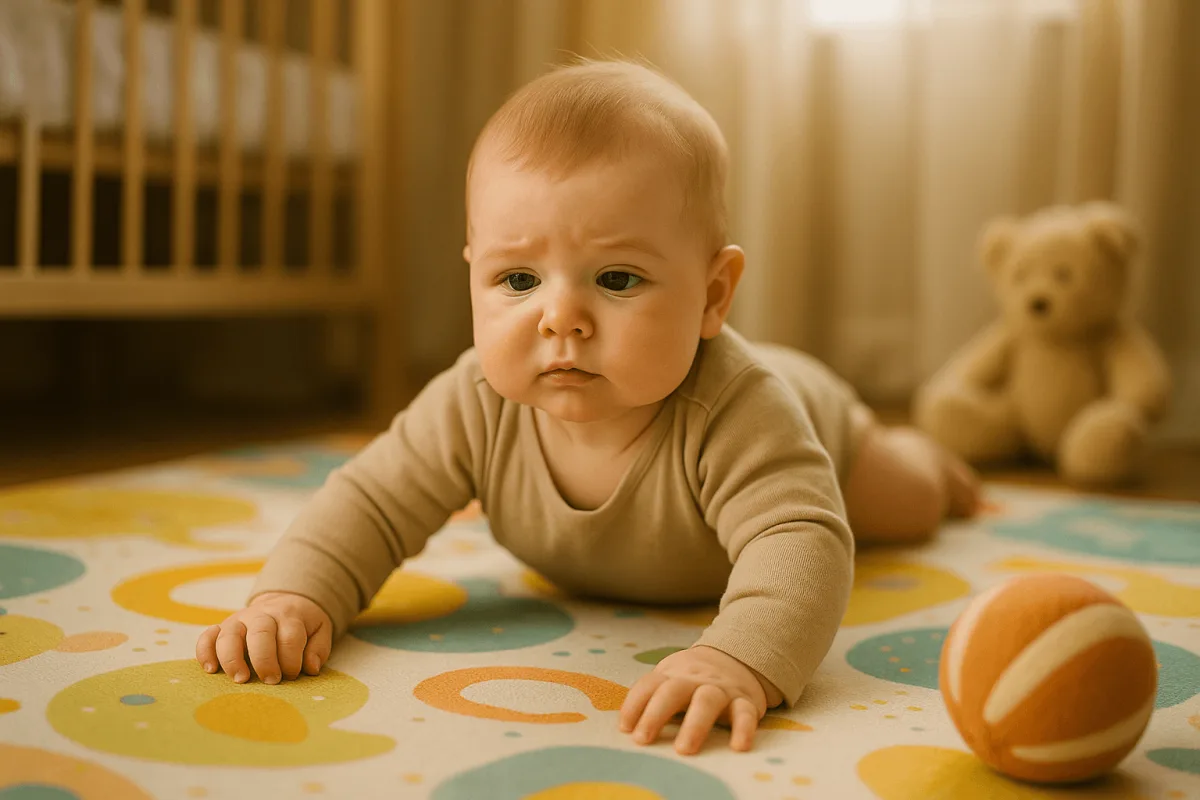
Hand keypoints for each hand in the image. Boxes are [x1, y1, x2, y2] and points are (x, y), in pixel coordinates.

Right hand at [195, 592, 332, 684]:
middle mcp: (262, 615)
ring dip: (233, 658)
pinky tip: (210, 669)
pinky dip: (205, 651)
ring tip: (241, 679)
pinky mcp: (222, 627)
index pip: (290, 637)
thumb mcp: (320, 630)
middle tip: (270, 681)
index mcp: (289, 616)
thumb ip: (318, 649)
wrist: (286, 601)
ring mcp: (240, 620)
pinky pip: (208, 636)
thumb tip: (311, 668)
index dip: (291, 660)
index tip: (292, 675)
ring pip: (230, 634)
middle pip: (260, 633)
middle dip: (265, 660)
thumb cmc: (303, 624)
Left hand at [618, 645, 777, 754]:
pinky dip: (744, 729)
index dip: (634, 704)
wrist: (735, 658)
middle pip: (673, 690)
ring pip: (707, 700)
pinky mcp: (745, 701)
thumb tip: (626, 727)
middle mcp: (695, 680)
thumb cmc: (691, 679)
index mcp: (672, 675)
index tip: (625, 728)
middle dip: (656, 714)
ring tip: (683, 750)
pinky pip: (745, 713)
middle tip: (642, 739)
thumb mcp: (670, 678)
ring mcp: (721, 689)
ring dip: (694, 725)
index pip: (649, 684)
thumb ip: (651, 696)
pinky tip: (738, 746)